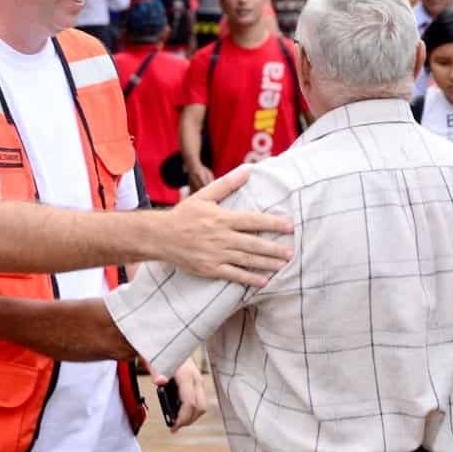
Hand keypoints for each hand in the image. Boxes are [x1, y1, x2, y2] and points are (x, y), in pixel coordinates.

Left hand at [148, 358, 206, 432]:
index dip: (182, 418)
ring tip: (176, 421)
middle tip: (174, 427)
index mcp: (186, 375)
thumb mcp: (155, 362)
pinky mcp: (197, 381)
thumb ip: (157, 372)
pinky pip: (198, 400)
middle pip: (200, 407)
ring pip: (201, 405)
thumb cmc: (160, 353)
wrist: (166, 341)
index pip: (190, 403)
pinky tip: (179, 411)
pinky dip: (191, 409)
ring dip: (191, 416)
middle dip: (188, 420)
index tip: (173, 427)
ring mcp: (198, 379)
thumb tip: (160, 382)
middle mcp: (196, 378)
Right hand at [163, 168, 293, 286]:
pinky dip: (249, 279)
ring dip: (266, 263)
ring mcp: (216, 254)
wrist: (161, 236)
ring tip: (283, 264)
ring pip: (246, 260)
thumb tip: (247, 171)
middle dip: (274, 248)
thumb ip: (227, 185)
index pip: (253, 221)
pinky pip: (233, 275)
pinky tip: (263, 281)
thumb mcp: (204, 196)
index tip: (289, 226)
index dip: (272, 223)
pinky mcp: (210, 269)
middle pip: (253, 243)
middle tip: (291, 251)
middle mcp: (221, 237)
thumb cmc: (184, 215)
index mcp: (222, 218)